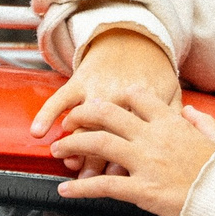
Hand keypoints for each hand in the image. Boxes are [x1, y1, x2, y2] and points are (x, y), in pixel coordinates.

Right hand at [30, 29, 181, 173]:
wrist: (133, 39)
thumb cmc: (154, 71)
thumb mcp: (172, 93)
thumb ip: (174, 116)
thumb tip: (175, 139)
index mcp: (144, 101)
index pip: (133, 136)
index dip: (125, 157)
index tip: (119, 175)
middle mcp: (118, 95)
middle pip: (105, 132)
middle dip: (94, 157)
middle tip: (88, 176)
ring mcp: (96, 88)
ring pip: (82, 120)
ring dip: (73, 142)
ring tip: (69, 160)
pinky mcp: (79, 81)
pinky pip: (60, 99)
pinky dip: (47, 114)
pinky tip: (38, 131)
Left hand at [52, 89, 214, 215]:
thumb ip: (201, 121)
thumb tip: (188, 111)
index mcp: (172, 123)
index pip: (136, 97)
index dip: (116, 97)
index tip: (103, 102)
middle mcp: (154, 137)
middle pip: (107, 113)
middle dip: (81, 114)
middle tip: (68, 122)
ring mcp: (146, 162)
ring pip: (98, 143)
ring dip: (72, 144)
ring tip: (57, 150)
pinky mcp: (142, 189)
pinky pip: (104, 185)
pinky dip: (80, 188)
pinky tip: (65, 191)